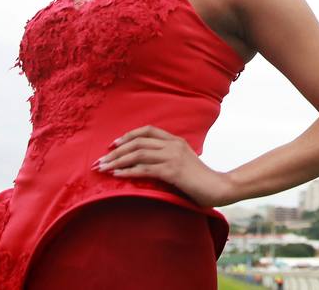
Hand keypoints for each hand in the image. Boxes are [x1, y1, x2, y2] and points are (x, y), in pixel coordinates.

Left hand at [96, 125, 240, 207]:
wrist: (218, 187)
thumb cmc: (200, 179)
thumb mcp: (184, 162)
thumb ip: (168, 158)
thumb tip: (146, 162)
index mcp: (176, 140)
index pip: (147, 130)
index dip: (128, 136)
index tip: (113, 145)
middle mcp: (173, 145)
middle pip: (138, 142)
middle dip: (116, 151)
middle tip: (100, 161)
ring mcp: (173, 157)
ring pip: (138, 154)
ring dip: (117, 161)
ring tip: (103, 168)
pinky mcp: (172, 171)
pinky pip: (145, 169)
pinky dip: (128, 171)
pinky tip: (117, 175)